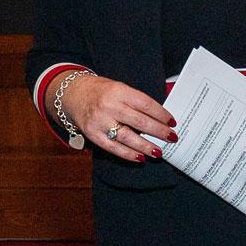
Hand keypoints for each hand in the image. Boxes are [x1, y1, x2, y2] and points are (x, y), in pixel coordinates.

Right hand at [61, 74, 175, 162]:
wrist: (73, 94)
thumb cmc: (101, 91)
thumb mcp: (120, 88)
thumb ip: (137, 101)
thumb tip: (160, 117)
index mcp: (119, 91)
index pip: (145, 104)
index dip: (161, 114)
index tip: (172, 122)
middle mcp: (109, 106)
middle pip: (139, 121)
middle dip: (158, 131)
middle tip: (172, 138)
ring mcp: (100, 121)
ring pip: (127, 137)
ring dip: (145, 146)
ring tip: (158, 152)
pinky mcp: (93, 134)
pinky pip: (113, 147)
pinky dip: (128, 154)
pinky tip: (140, 157)